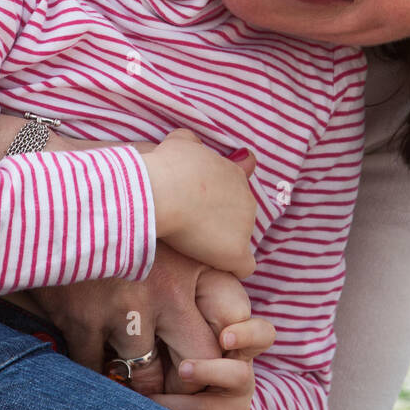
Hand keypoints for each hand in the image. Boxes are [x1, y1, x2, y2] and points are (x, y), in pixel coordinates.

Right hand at [0, 113, 258, 380]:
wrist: (53, 188)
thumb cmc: (115, 179)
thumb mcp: (172, 173)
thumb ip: (214, 176)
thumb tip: (251, 157)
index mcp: (192, 261)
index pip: (234, 315)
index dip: (231, 342)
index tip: (218, 349)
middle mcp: (166, 291)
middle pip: (199, 356)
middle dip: (191, 378)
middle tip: (179, 383)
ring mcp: (124, 309)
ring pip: (146, 373)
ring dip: (139, 381)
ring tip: (135, 381)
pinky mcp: (82, 320)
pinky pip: (92, 366)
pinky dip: (90, 370)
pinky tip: (90, 364)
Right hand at [142, 130, 257, 278]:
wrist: (163, 192)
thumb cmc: (167, 168)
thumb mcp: (178, 142)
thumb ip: (190, 142)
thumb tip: (192, 142)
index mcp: (234, 174)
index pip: (236, 189)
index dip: (220, 200)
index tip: (201, 206)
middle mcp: (247, 198)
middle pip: (240, 216)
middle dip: (220, 222)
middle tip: (190, 226)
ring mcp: (245, 226)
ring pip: (238, 240)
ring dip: (220, 244)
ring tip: (193, 246)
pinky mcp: (236, 252)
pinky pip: (243, 267)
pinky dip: (231, 268)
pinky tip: (214, 268)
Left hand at [150, 314, 275, 409]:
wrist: (170, 390)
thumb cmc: (177, 343)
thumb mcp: (189, 319)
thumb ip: (196, 306)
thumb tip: (189, 281)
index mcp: (240, 344)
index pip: (262, 335)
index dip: (247, 336)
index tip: (225, 337)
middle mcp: (240, 375)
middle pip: (240, 376)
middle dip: (210, 372)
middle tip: (184, 368)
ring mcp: (229, 407)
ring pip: (209, 408)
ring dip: (179, 401)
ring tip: (151, 396)